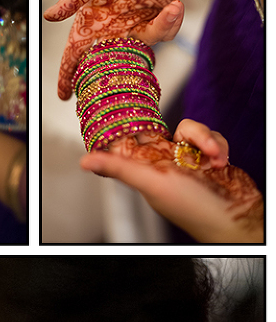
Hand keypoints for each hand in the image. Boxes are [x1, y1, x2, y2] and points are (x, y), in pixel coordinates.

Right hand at [46, 0, 185, 98]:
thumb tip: (49, 16)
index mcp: (92, 20)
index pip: (76, 51)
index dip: (68, 73)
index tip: (64, 94)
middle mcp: (113, 29)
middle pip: (108, 62)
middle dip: (113, 73)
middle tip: (119, 79)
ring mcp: (137, 27)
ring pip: (142, 49)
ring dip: (159, 28)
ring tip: (172, 7)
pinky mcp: (158, 21)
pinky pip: (164, 32)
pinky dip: (171, 21)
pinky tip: (175, 4)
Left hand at [85, 133, 263, 244]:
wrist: (237, 217)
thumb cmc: (192, 208)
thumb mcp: (152, 184)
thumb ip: (120, 169)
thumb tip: (85, 162)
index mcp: (146, 168)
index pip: (129, 139)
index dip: (125, 122)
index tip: (122, 104)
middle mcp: (164, 162)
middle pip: (160, 128)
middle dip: (173, 126)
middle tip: (180, 131)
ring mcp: (187, 158)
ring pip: (188, 130)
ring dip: (203, 138)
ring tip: (213, 157)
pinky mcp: (209, 156)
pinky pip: (209, 137)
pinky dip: (216, 145)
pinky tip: (221, 162)